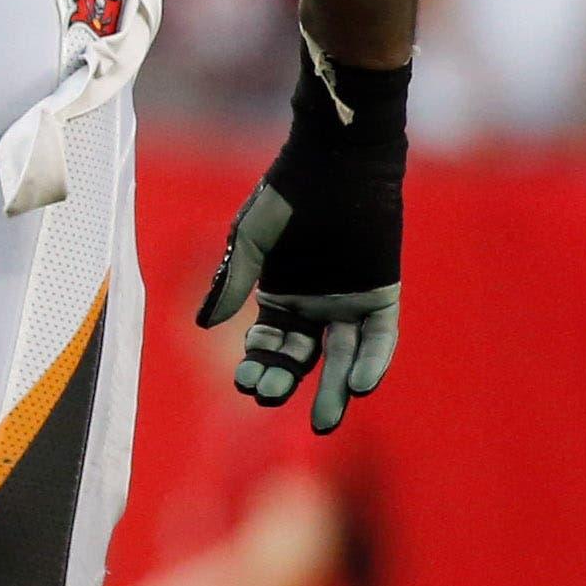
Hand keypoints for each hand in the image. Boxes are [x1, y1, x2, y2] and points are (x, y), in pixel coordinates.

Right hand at [198, 47, 405, 431]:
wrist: (335, 161)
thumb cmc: (286, 194)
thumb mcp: (248, 240)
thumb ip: (231, 282)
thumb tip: (205, 327)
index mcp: (279, 295)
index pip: (266, 345)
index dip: (255, 365)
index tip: (245, 384)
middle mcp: (314, 305)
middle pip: (300, 358)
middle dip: (284, 381)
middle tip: (270, 398)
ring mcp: (349, 302)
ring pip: (341, 357)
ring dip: (334, 391)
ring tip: (324, 424)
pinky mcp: (380, 294)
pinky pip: (379, 336)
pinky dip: (372, 361)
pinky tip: (360, 387)